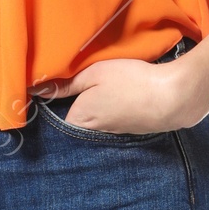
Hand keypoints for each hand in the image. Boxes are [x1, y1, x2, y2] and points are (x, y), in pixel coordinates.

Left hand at [36, 52, 208, 134]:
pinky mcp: (128, 132)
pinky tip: (117, 98)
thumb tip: (36, 89)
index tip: (51, 88)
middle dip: (71, 106)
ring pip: (93, 122)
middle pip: (72, 121)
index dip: (51, 102)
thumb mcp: (94, 74)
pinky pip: (110, 123)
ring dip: (92, 109)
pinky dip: (110, 112)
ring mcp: (112, 135)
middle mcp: (92, 134)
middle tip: (74, 85)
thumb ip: (65, 83)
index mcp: (78, 119)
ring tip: (99, 90)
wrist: (172, 98)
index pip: (53, 116)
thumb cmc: (131, 82)